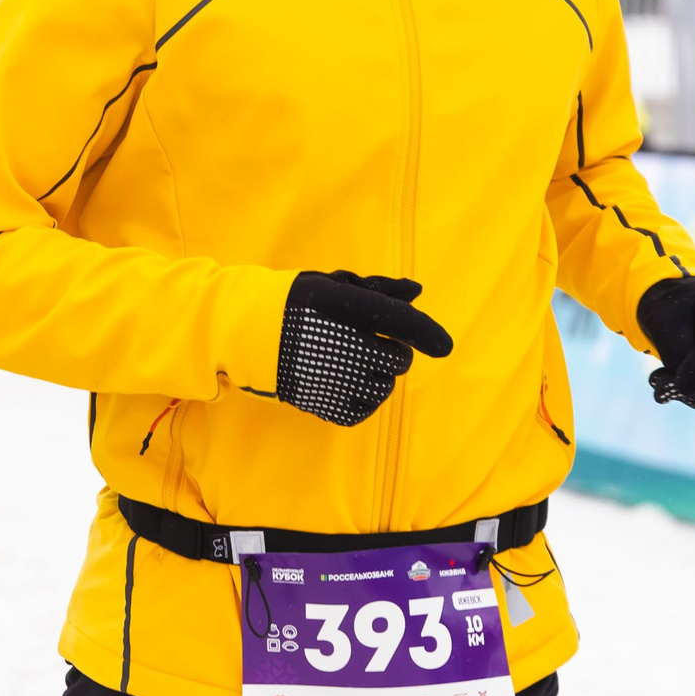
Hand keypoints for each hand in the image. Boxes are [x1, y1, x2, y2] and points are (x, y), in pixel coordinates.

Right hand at [276, 271, 453, 426]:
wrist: (250, 334)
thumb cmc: (300, 305)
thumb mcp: (337, 286)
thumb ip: (380, 289)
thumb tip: (417, 291)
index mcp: (346, 308)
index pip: (400, 322)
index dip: (426, 333)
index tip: (444, 347)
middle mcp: (343, 346)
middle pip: (398, 359)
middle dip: (394, 352)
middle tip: (375, 344)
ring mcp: (335, 379)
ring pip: (385, 387)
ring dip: (381, 376)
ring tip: (359, 364)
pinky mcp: (325, 405)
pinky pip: (364, 409)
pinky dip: (365, 398)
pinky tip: (352, 383)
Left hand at [638, 276, 694, 412]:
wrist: (674, 308)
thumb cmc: (666, 306)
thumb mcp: (659, 314)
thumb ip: (671, 344)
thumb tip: (683, 386)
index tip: (679, 385)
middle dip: (689, 384)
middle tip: (655, 380)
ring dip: (690, 395)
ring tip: (660, 381)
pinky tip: (674, 387)